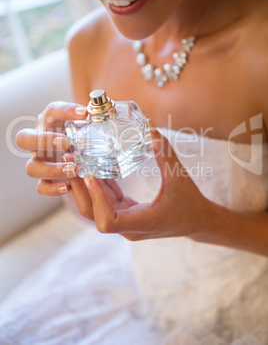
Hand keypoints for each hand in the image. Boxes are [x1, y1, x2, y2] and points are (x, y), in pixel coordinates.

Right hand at [16, 101, 87, 195]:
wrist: (82, 154)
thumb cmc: (82, 136)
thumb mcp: (88, 127)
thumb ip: (94, 121)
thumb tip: (105, 114)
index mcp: (49, 123)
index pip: (52, 111)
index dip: (65, 111)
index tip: (84, 114)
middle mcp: (38, 142)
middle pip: (24, 139)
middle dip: (42, 141)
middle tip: (65, 143)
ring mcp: (39, 162)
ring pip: (32, 167)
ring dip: (52, 169)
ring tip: (73, 170)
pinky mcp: (44, 180)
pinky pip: (41, 187)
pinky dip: (52, 189)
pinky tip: (68, 187)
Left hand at [71, 123, 209, 240]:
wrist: (197, 221)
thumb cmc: (190, 202)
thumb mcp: (179, 176)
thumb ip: (164, 153)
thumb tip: (150, 127)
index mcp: (141, 222)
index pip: (107, 220)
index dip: (96, 199)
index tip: (91, 175)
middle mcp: (128, 226)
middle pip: (93, 214)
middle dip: (80, 190)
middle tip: (72, 163)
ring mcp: (125, 221)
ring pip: (96, 208)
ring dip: (85, 186)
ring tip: (76, 162)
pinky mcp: (126, 213)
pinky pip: (106, 201)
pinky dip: (99, 185)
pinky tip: (93, 166)